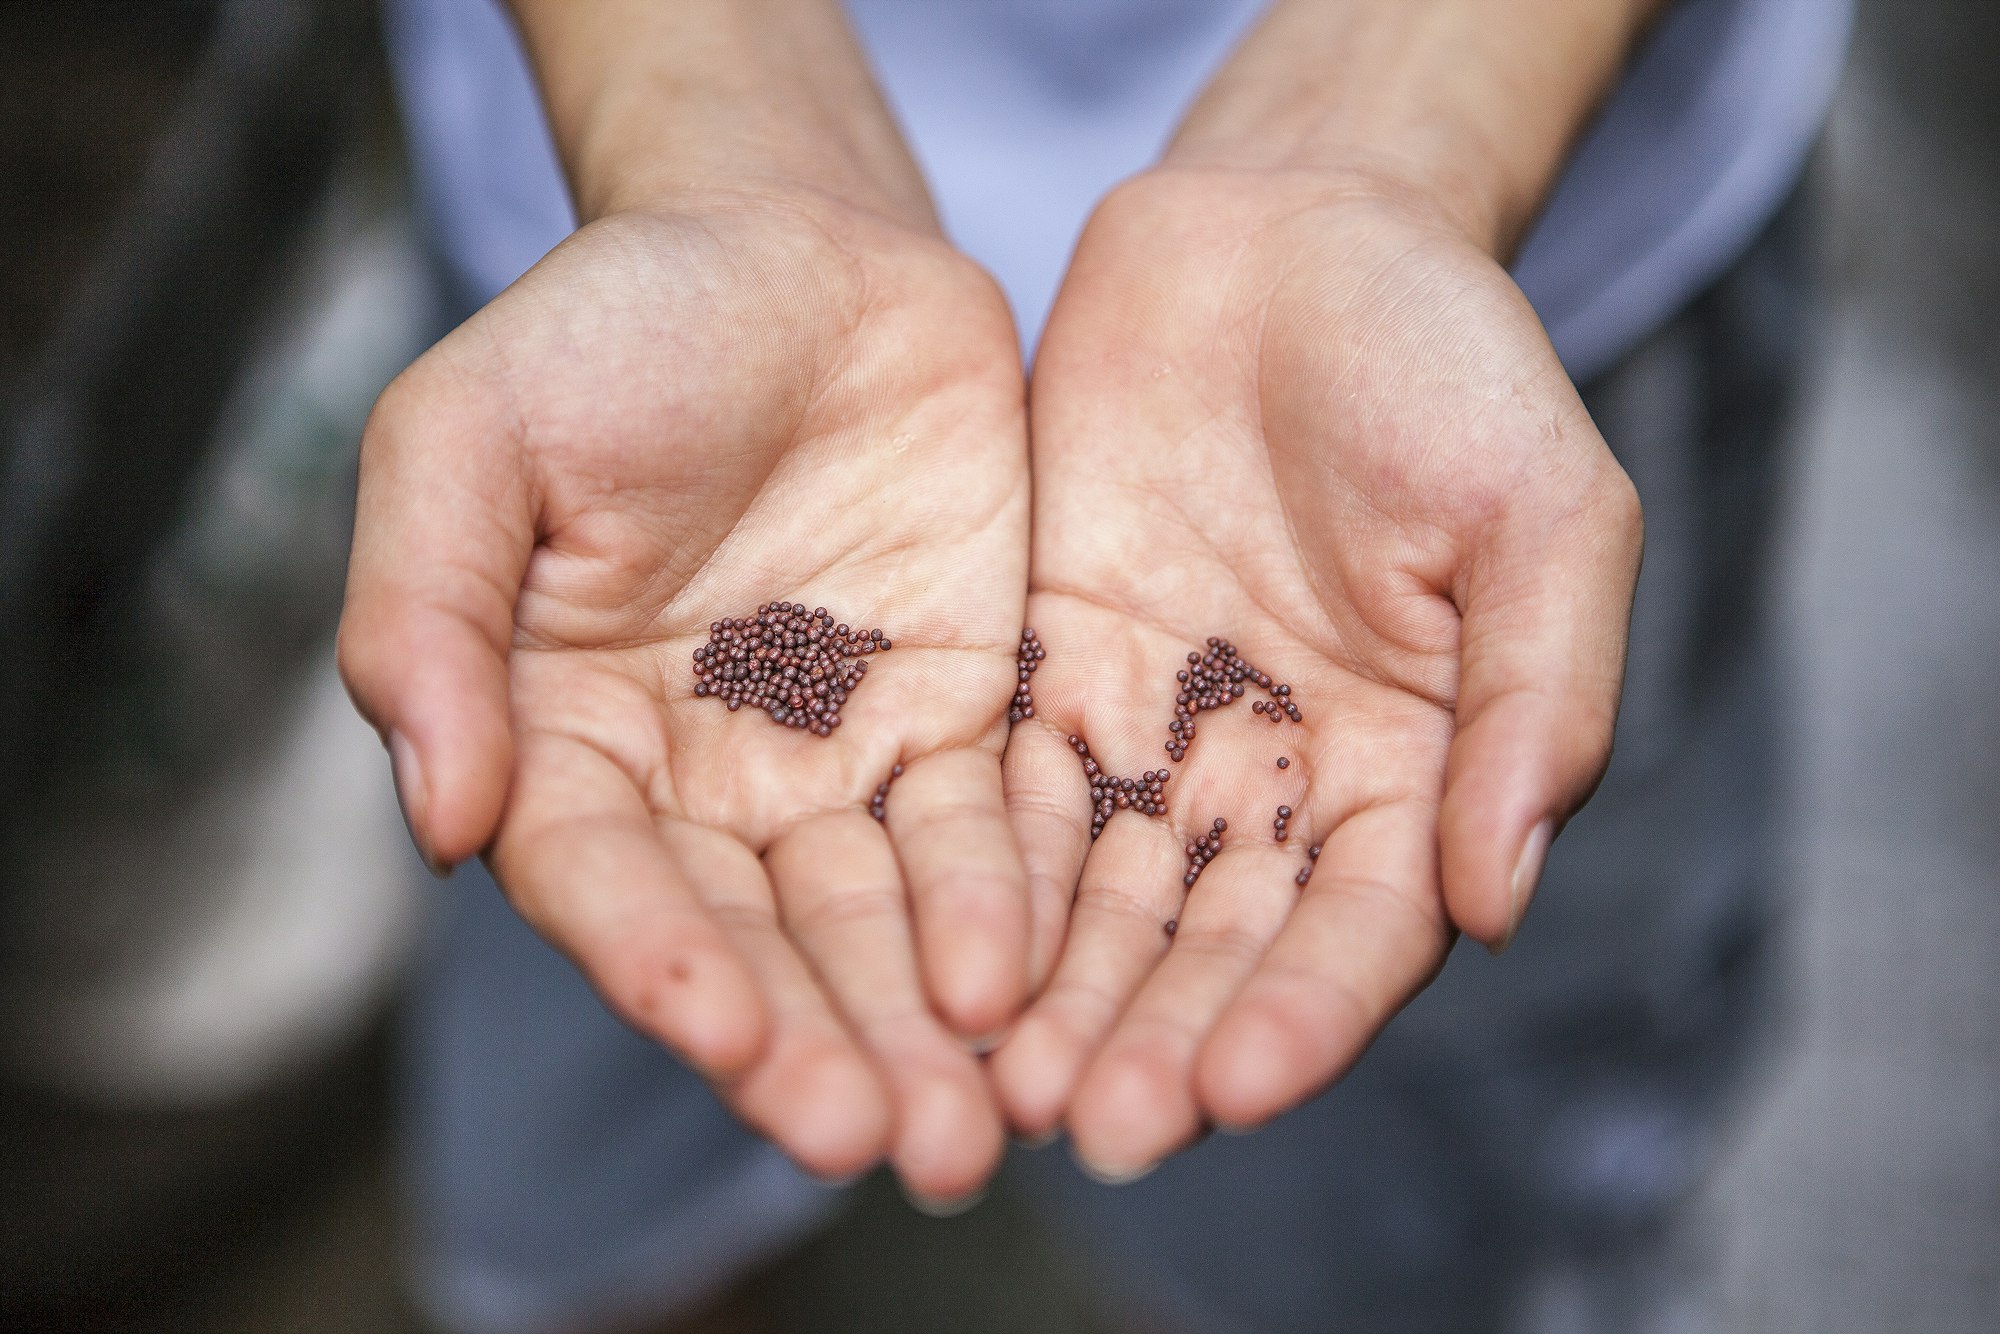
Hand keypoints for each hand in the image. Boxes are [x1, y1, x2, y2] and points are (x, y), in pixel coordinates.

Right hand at [338, 193, 1029, 1203]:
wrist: (795, 241)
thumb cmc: (613, 326)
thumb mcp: (467, 435)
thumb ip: (425, 615)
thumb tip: (438, 817)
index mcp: (563, 734)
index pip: (606, 881)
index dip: (657, 963)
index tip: (719, 1032)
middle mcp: (701, 779)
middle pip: (757, 940)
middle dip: (817, 1042)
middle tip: (886, 1141)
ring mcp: (835, 756)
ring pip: (878, 919)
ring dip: (920, 1024)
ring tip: (971, 1126)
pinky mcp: (955, 718)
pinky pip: (986, 830)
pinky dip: (1007, 908)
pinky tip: (1033, 985)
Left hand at [990, 167, 1640, 1177]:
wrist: (1291, 231)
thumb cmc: (1446, 359)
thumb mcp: (1542, 509)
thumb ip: (1542, 699)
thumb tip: (1503, 897)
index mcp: (1412, 767)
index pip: (1360, 929)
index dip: (1302, 1016)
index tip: (1232, 1088)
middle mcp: (1274, 780)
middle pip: (1212, 944)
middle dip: (1155, 1038)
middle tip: (1090, 1124)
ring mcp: (1152, 731)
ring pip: (1095, 896)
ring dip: (1052, 994)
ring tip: (995, 1082)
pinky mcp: (1044, 671)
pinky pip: (1000, 789)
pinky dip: (971, 874)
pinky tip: (928, 947)